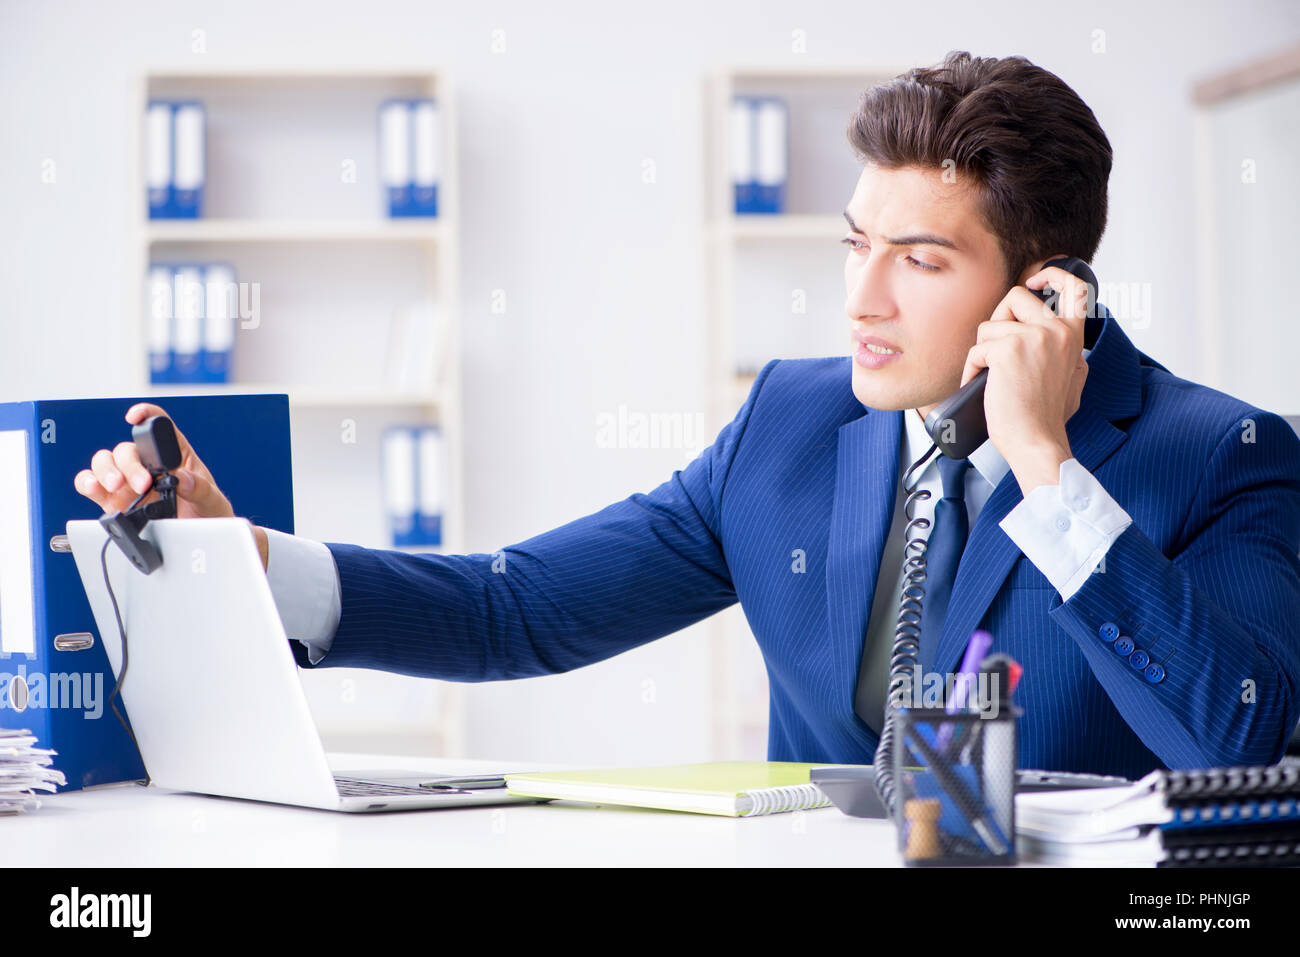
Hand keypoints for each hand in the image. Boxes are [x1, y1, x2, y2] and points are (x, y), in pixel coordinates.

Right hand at [74, 402, 235, 518]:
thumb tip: (183, 478)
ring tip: (116, 486)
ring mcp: (128, 482)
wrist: (200, 541)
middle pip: (127, 449)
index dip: (146, 415)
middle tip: (142, 484)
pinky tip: (95, 487)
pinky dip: (87, 483)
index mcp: (176, 455)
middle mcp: (148, 464)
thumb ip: (200, 488)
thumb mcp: (212, 500)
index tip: (134, 417)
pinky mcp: (113, 500)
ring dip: (106, 471)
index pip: (159, 426)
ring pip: (104, 462)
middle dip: (129, 464)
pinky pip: (91, 484)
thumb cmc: (208, 513)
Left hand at [959, 263, 1090, 493]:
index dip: (1052, 273)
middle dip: (998, 320)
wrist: (1037, 442)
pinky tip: (979, 385)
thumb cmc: (1047, 417)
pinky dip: (971, 368)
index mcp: (1074, 336)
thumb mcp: (1073, 377)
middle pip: (1016, 296)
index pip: (1075, 286)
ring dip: (982, 350)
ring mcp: (1033, 337)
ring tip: (990, 376)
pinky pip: (976, 349)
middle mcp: (1057, 330)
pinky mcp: (1007, 350)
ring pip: (990, 324)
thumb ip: (1067, 351)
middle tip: (995, 349)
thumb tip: (1059, 334)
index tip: (1035, 278)